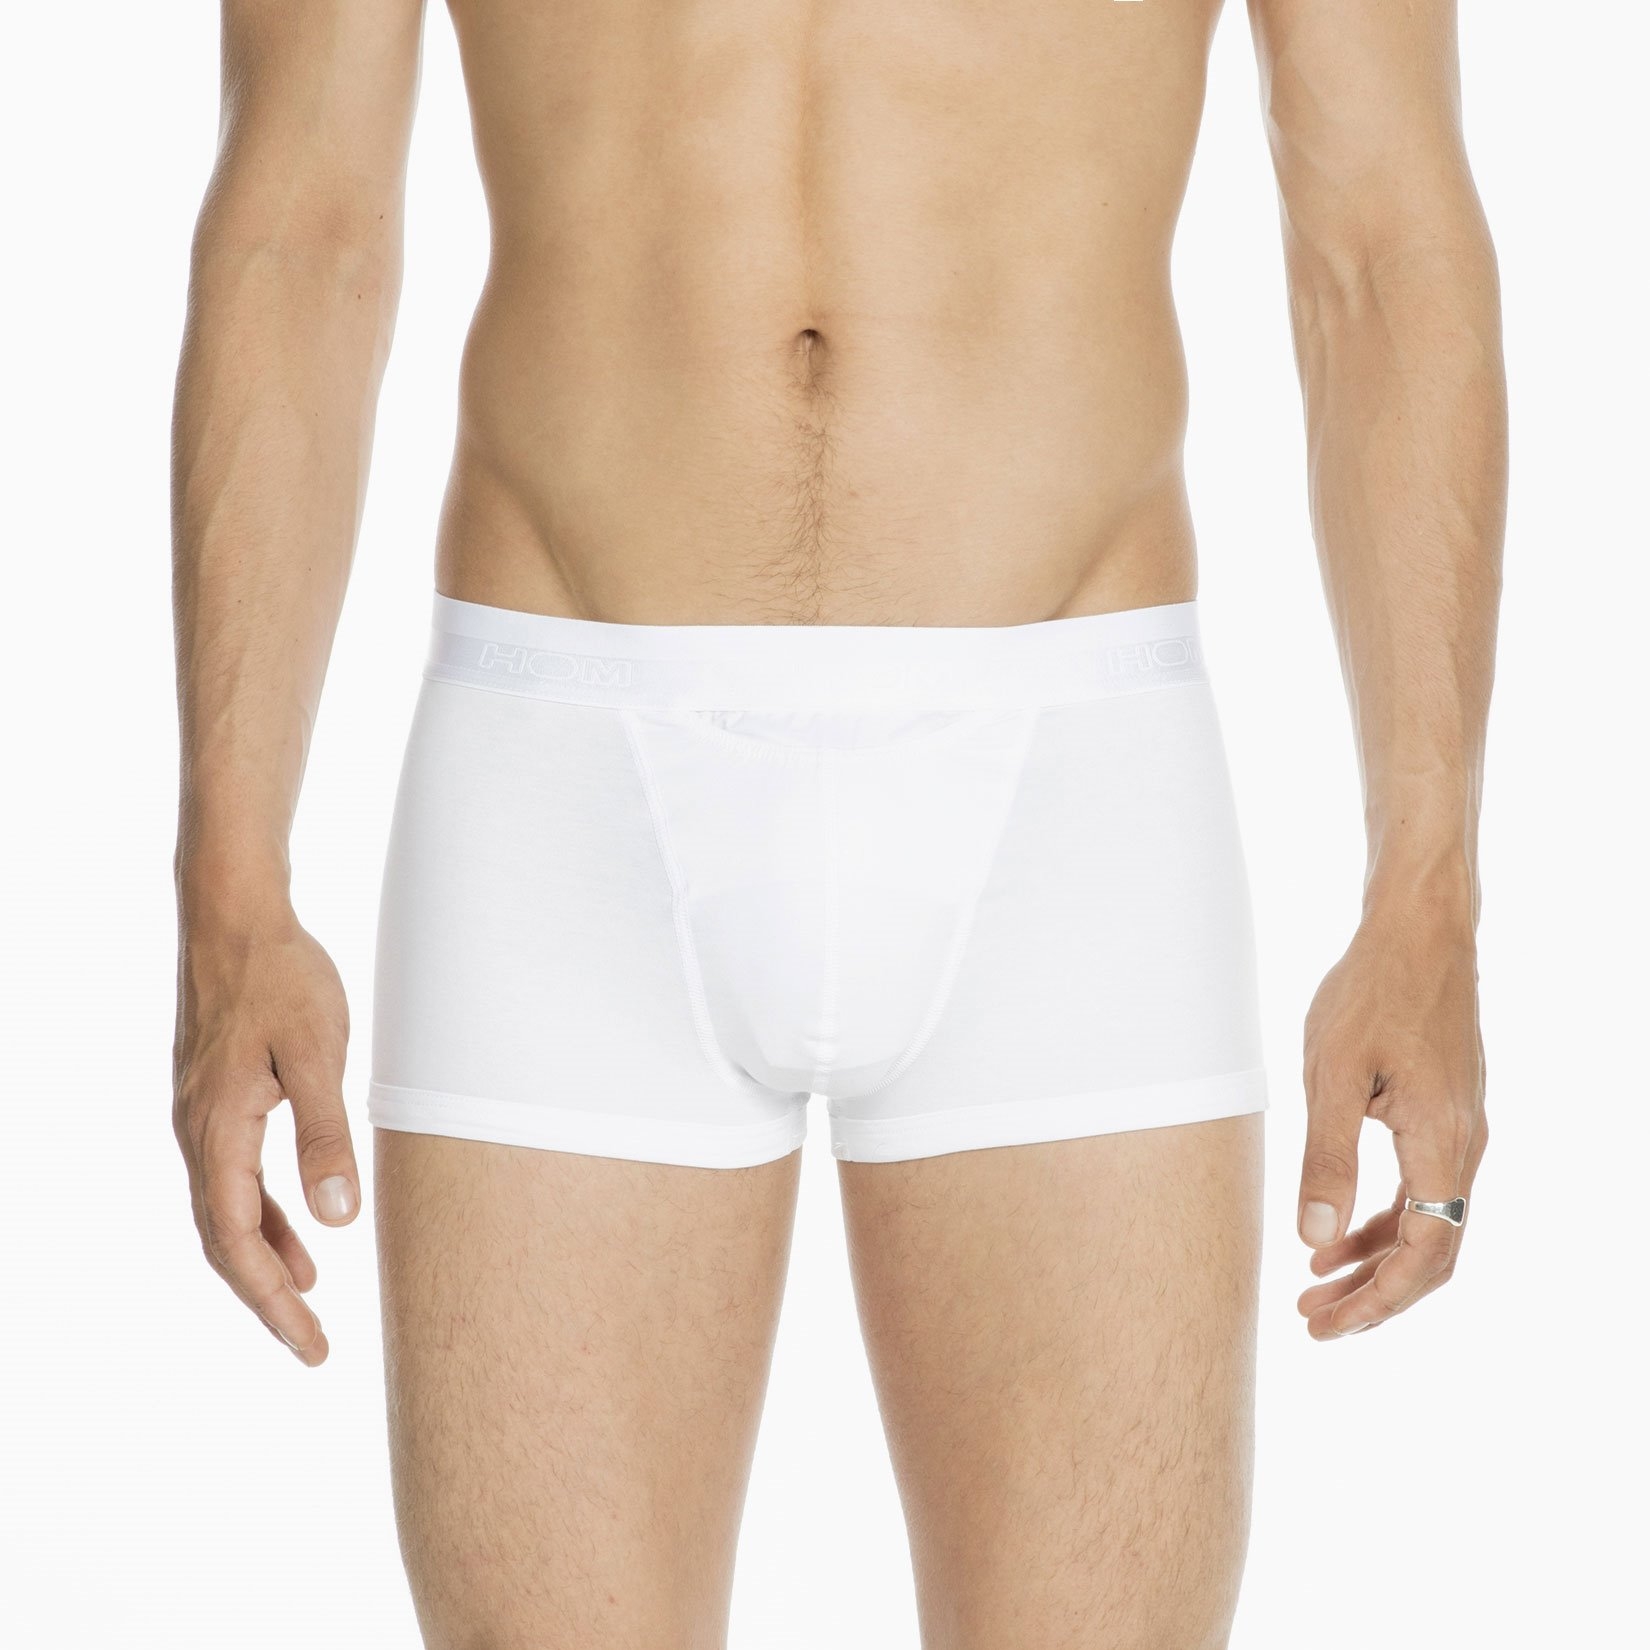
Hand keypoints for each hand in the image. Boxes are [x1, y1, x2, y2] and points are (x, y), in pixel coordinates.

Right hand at [173, 907, 357, 1364]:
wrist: (236, 916)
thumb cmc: (282, 977)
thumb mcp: (318, 1055)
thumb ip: (326, 1136)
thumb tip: (338, 1220)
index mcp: (217, 1132)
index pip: (237, 1243)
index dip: (271, 1303)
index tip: (309, 1345)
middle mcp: (197, 1133)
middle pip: (225, 1241)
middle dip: (267, 1299)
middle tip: (312, 1347)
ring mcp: (202, 1116)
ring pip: (228, 1212)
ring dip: (266, 1260)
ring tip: (307, 1304)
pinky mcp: (218, 1098)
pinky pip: (235, 1177)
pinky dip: (265, 1215)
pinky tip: (301, 1228)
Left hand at [1295, 903, 1486, 1338]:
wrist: (1418, 930)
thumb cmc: (1371, 991)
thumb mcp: (1330, 1074)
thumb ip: (1325, 1157)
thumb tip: (1313, 1237)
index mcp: (1442, 1143)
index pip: (1424, 1255)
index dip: (1376, 1301)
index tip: (1326, 1326)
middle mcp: (1465, 1145)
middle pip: (1431, 1253)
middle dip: (1374, 1295)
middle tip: (1312, 1320)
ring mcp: (1460, 1129)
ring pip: (1427, 1223)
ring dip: (1375, 1259)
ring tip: (1316, 1283)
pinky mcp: (1446, 1112)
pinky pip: (1423, 1188)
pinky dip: (1383, 1218)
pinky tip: (1338, 1228)